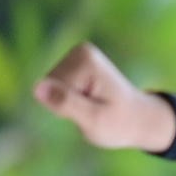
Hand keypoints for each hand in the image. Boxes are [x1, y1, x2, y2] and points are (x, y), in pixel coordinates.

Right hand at [33, 42, 175, 153]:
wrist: (138, 119)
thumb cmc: (119, 123)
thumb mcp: (93, 120)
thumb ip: (66, 103)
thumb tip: (37, 87)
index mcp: (85, 60)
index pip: (52, 89)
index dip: (66, 108)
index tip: (92, 110)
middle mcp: (79, 52)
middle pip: (49, 85)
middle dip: (66, 105)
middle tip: (93, 110)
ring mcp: (76, 57)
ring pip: (49, 88)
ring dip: (67, 104)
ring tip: (92, 105)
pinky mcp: (73, 66)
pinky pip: (54, 89)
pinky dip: (68, 101)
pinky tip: (88, 100)